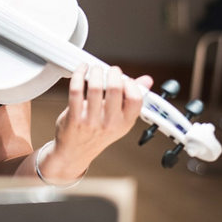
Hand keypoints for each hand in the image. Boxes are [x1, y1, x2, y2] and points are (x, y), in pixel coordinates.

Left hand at [43, 63, 152, 179]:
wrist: (74, 153)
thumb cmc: (98, 133)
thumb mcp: (119, 120)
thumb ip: (131, 98)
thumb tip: (147, 80)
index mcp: (125, 122)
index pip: (135, 99)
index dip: (131, 84)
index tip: (124, 78)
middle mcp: (110, 123)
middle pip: (115, 88)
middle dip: (113, 72)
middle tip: (109, 70)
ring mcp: (91, 121)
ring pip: (95, 87)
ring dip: (95, 72)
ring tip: (95, 69)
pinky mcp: (74, 117)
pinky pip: (76, 90)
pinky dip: (78, 75)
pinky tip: (81, 70)